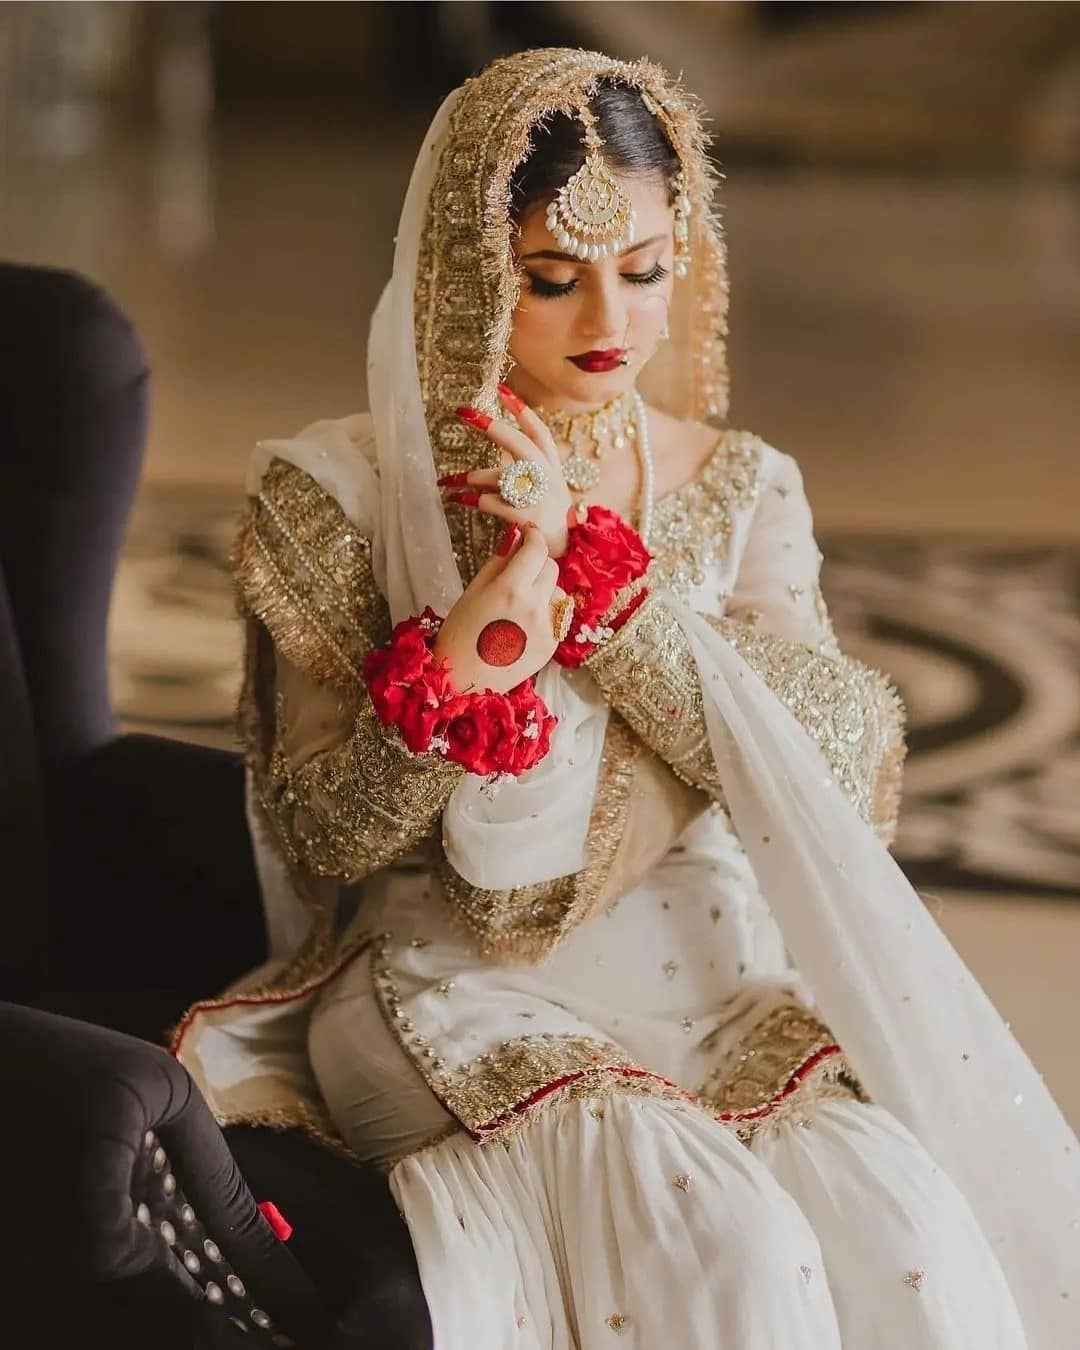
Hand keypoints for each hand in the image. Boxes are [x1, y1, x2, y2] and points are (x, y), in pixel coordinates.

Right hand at [433, 521, 565, 694]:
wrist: (464, 679)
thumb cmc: (460, 633)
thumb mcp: (473, 590)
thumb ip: (499, 561)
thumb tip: (516, 536)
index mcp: (511, 589)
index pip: (536, 549)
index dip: (533, 536)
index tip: (528, 534)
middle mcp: (534, 606)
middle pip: (551, 567)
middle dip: (536, 564)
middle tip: (518, 572)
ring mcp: (547, 627)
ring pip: (557, 591)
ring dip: (544, 590)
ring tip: (519, 604)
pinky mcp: (552, 645)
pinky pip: (557, 616)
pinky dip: (544, 613)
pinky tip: (522, 624)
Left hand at [439, 384, 575, 557]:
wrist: (566, 553)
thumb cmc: (550, 517)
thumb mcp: (545, 486)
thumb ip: (525, 465)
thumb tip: (501, 440)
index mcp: (552, 466)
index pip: (538, 430)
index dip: (520, 409)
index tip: (501, 389)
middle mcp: (547, 477)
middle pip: (519, 443)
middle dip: (491, 426)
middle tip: (465, 412)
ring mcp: (538, 497)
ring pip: (498, 477)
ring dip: (468, 477)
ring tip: (446, 481)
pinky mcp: (526, 517)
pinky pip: (491, 502)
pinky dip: (471, 499)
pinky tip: (458, 499)